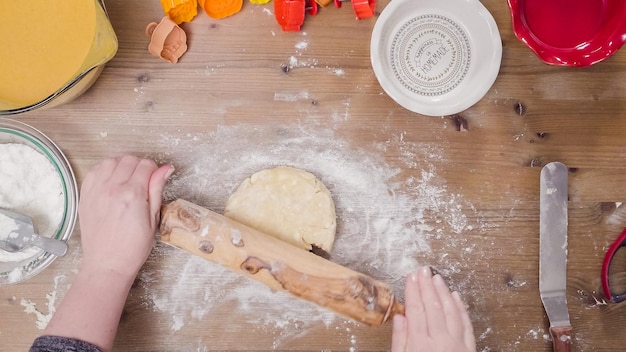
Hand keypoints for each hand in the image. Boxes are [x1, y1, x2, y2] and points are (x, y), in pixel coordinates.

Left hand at [78, 156, 173, 278]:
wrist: (107, 264)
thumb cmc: (132, 248)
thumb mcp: (153, 220)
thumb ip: (157, 190)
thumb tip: (165, 169)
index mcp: (132, 195)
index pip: (146, 165)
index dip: (154, 170)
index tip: (155, 179)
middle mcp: (112, 189)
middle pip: (129, 160)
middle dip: (140, 166)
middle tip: (143, 181)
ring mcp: (96, 191)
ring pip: (111, 161)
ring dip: (122, 166)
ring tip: (127, 180)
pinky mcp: (85, 196)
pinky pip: (95, 171)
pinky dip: (105, 171)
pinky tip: (111, 182)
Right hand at [391, 266, 475, 351]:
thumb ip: (399, 341)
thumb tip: (399, 318)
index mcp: (420, 345)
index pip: (415, 310)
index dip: (412, 291)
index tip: (411, 277)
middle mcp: (440, 341)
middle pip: (432, 307)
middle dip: (427, 286)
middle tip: (423, 271)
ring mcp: (457, 344)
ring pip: (450, 311)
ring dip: (443, 292)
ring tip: (437, 278)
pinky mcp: (469, 348)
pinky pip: (466, 324)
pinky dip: (461, 308)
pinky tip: (455, 297)